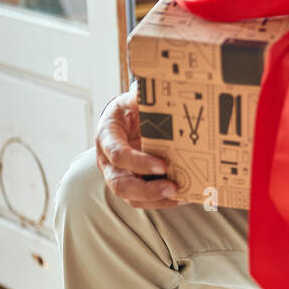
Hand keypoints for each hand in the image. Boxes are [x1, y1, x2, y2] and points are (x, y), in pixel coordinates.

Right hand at [95, 89, 185, 208]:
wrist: (125, 120)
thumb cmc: (129, 110)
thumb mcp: (132, 100)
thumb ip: (139, 98)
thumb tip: (151, 87)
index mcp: (107, 137)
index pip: (117, 155)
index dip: (138, 162)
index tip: (162, 165)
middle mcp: (108, 161)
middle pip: (120, 184)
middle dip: (146, 190)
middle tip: (172, 187)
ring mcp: (118, 175)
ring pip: (130, 197)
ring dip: (155, 199)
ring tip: (180, 195)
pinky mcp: (132, 185)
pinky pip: (143, 200)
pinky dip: (161, 201)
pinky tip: (182, 196)